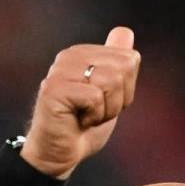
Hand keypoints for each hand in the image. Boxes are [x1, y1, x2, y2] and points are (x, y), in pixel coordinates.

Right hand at [20, 26, 141, 179]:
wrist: (59, 153)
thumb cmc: (83, 125)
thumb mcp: (108, 93)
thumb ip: (116, 63)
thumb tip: (125, 31)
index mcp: (84, 52)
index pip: (130, 59)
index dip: (125, 90)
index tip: (104, 103)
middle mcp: (70, 55)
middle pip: (123, 67)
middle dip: (117, 99)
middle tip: (94, 111)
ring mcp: (60, 70)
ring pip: (111, 81)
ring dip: (105, 110)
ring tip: (85, 116)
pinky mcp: (54, 89)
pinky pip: (94, 97)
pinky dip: (93, 116)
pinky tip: (77, 120)